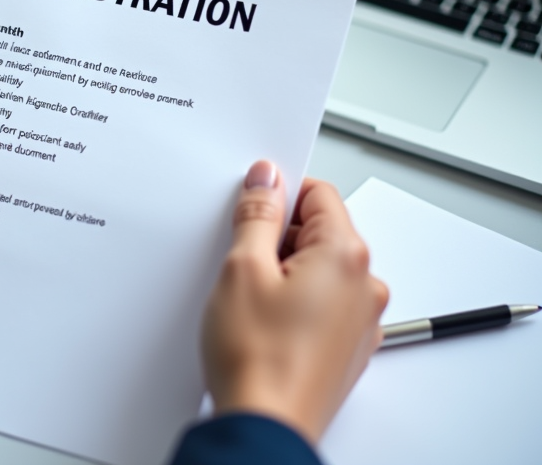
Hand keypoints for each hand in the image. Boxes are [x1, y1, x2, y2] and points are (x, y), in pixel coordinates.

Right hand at [201, 161, 388, 442]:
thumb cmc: (259, 360)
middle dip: (278, 237)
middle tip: (242, 261)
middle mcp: (365, 286)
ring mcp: (360, 320)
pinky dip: (294, 303)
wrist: (266, 427)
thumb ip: (257, 214)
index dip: (278, 194)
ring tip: (250, 300)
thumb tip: (266, 179)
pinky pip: (322, 304)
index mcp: (347, 257)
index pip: (318, 193)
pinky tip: (263, 323)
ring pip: (319, 269)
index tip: (251, 206)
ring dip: (284, 272)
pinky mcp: (347, 347)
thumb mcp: (242, 267)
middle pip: (320, 232)